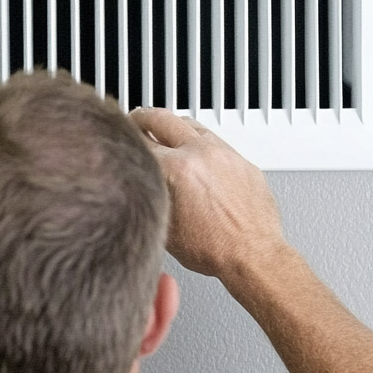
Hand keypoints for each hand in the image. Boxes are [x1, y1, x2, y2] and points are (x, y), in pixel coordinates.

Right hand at [129, 109, 287, 279]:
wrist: (253, 254)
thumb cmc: (213, 249)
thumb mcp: (164, 228)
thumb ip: (148, 199)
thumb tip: (136, 187)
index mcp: (176, 170)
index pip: (139, 142)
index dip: (123, 141)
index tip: (119, 140)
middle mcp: (200, 154)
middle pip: (162, 118)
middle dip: (142, 118)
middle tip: (135, 120)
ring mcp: (224, 154)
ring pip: (190, 124)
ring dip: (172, 126)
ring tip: (163, 132)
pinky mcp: (241, 160)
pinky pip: (215, 140)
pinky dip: (198, 141)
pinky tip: (193, 152)